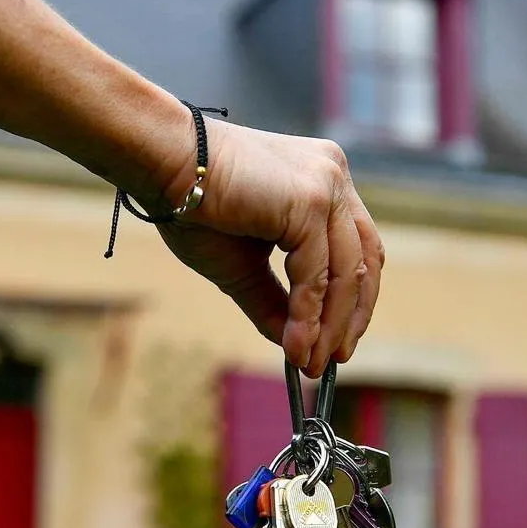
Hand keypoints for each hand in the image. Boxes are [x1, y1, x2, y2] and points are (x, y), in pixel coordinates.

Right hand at [155, 118, 382, 377]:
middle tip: (332, 359)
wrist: (162, 166)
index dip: (354, 299)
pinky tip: (297, 345)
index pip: (358, 247)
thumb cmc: (194, 208)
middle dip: (351, 317)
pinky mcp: (311, 201)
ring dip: (330, 326)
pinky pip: (319, 273)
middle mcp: (334, 177)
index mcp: (324, 181)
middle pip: (364, 260)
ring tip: (310, 362)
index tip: (337, 340)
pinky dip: (310, 316)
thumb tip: (298, 347)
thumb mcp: (244, 266)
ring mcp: (327, 186)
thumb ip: (276, 303)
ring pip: (346, 272)